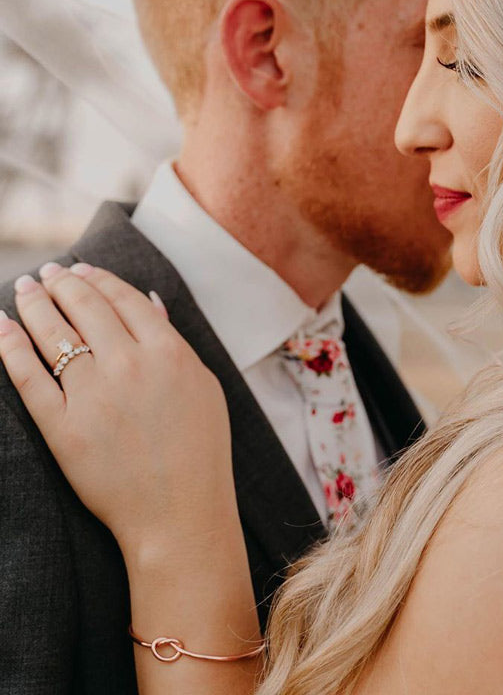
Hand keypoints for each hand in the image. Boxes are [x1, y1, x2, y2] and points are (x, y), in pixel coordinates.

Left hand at [0, 264, 237, 561]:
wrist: (179, 514)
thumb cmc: (199, 450)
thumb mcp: (202, 385)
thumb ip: (174, 340)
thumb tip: (150, 300)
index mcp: (168, 352)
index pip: (123, 299)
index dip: (98, 278)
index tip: (81, 269)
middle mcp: (129, 366)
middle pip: (86, 308)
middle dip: (62, 282)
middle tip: (47, 272)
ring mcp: (94, 397)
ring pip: (55, 335)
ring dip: (35, 304)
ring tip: (25, 288)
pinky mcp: (63, 429)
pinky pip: (29, 379)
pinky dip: (11, 347)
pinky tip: (1, 327)